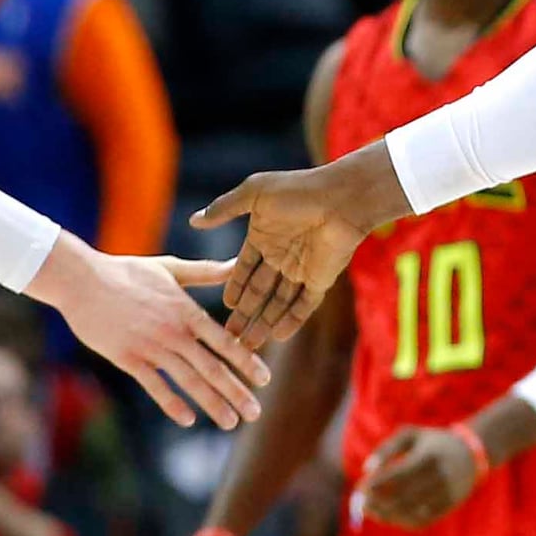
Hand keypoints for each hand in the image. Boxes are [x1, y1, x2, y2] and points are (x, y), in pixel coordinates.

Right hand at [27, 243, 264, 427]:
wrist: (81, 280)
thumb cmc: (127, 272)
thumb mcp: (170, 268)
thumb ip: (207, 271)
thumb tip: (240, 262)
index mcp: (186, 310)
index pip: (224, 341)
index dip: (246, 362)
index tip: (264, 380)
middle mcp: (173, 331)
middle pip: (211, 367)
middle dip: (236, 392)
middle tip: (255, 413)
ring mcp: (150, 346)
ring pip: (188, 380)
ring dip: (211, 403)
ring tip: (230, 422)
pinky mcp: (127, 358)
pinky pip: (154, 386)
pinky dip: (172, 403)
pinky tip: (188, 420)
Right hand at [197, 146, 404, 347]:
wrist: (342, 197)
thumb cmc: (299, 190)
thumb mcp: (255, 193)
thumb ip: (225, 208)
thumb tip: (193, 220)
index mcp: (264, 236)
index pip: (244, 269)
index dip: (234, 288)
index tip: (224, 308)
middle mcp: (282, 255)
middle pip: (259, 291)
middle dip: (244, 314)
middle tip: (228, 337)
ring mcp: (302, 269)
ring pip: (279, 303)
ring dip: (263, 323)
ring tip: (247, 345)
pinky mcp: (322, 279)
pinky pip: (304, 305)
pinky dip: (291, 321)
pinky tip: (277, 337)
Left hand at [356, 425, 483, 527]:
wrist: (470, 453)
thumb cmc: (432, 442)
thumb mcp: (411, 435)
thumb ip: (387, 448)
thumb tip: (366, 468)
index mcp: (429, 457)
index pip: (397, 476)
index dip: (376, 485)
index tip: (359, 489)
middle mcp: (440, 477)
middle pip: (402, 497)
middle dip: (378, 503)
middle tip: (360, 504)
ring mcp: (446, 494)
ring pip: (411, 512)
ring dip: (387, 515)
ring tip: (372, 512)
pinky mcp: (449, 507)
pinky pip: (422, 520)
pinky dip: (402, 521)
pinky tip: (389, 516)